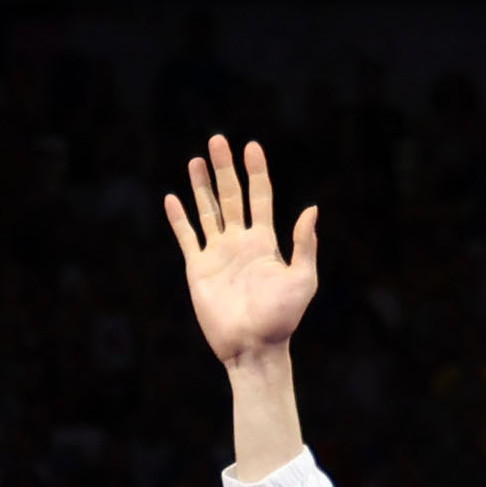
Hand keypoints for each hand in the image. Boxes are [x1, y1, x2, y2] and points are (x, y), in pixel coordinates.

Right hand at [166, 135, 320, 368]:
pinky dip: (179, 218)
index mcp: (267, 243)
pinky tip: (173, 198)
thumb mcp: (302, 279)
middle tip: (217, 140)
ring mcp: (218, 254)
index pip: (260, 197)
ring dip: (201, 186)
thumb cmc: (282, 317)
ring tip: (196, 160)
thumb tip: (312, 208)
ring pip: (208, 211)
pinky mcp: (198, 268)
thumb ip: (304, 244)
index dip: (256, 172)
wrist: (253, 346)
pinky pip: (187, 237)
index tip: (251, 146)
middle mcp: (241, 243)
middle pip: (231, 196)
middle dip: (225, 169)